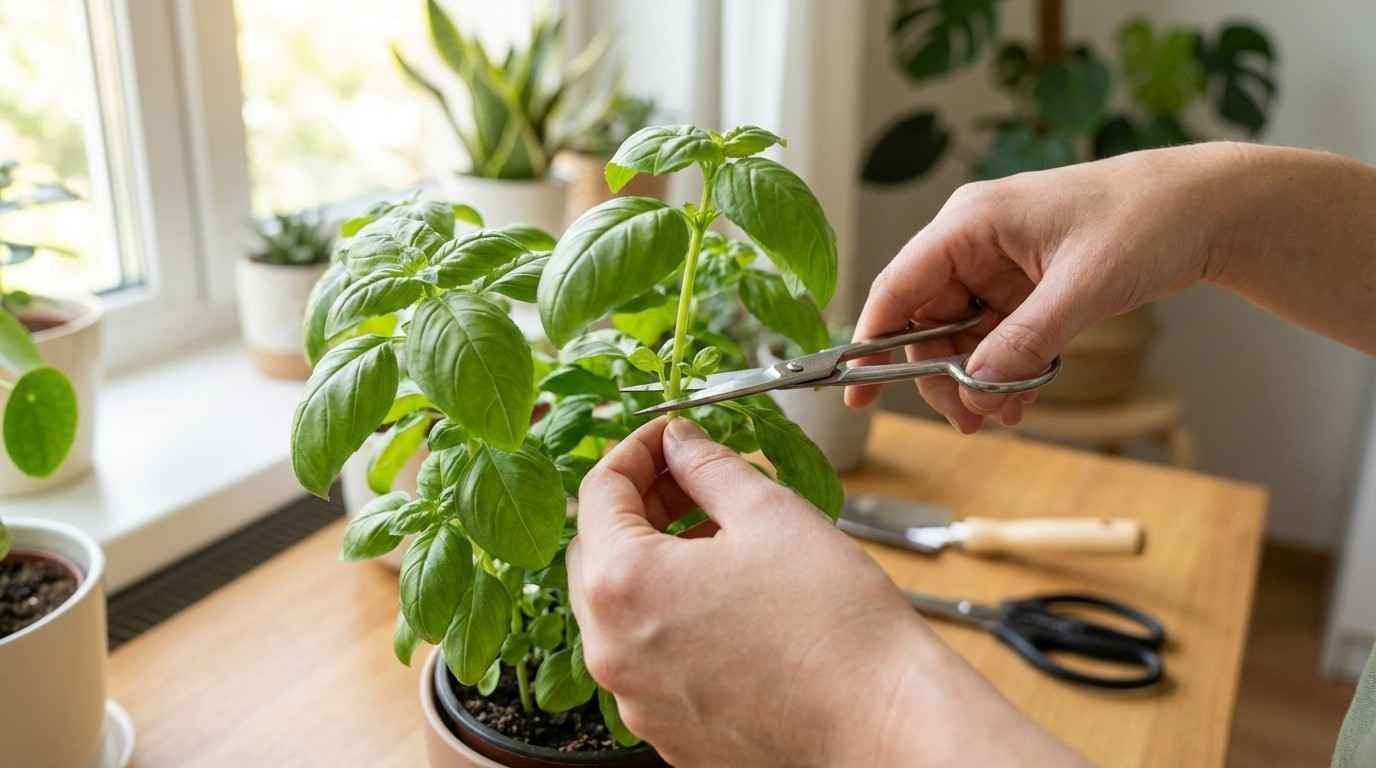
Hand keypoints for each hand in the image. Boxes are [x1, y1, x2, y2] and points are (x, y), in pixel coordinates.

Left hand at [568, 418, 1085, 766]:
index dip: (636, 451)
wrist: (880, 720)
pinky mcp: (669, 730)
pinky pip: (648, 659)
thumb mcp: (768, 513)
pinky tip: (724, 598)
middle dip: (637, 505)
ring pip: (620, 610)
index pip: (597, 493)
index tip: (669, 436)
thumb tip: (680, 442)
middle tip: (689, 480)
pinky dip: (669, 618)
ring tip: (716, 536)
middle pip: (596, 553)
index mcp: (623, 585)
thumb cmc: (831, 623)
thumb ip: (708, 466)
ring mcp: (636, 698)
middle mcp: (612, 650)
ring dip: (653, 561)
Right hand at [847, 143, 1251, 431]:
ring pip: (959, 336)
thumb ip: (1025, 339)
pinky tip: (1019, 398)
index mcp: (972, 222)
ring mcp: (999, 266)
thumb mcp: (1085, 285)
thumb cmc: (1147, 218)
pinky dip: (1003, 370)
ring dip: (975, 379)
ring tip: (1003, 415)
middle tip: (969, 419)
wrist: (1207, 208)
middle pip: (926, 322)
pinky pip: (995, 338)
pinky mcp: (1024, 287)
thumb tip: (975, 385)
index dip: (872, 341)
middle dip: (942, 375)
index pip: (899, 287)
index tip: (856, 391)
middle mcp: (975, 242)